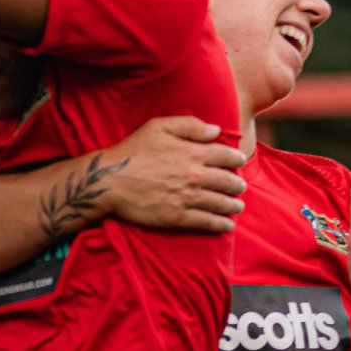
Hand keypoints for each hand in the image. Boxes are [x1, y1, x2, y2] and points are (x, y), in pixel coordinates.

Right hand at [102, 116, 246, 232]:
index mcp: (192, 152)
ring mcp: (187, 198)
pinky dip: (220, 224)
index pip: (225, 156)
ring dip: (233, 205)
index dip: (236, 159)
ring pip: (221, 203)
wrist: (110, 180)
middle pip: (227, 181)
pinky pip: (207, 222)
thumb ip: (189, 125)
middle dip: (237, 184)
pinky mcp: (178, 217)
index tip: (239, 161)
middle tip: (240, 187)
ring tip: (237, 206)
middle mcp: (194, 175)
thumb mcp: (158, 127)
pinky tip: (227, 225)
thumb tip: (215, 130)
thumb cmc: (132, 151)